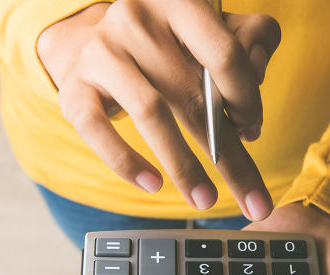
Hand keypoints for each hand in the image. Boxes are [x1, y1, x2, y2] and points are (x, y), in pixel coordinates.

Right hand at [36, 0, 279, 219]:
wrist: (92, 44)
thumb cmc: (165, 45)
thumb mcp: (210, 32)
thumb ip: (250, 44)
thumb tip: (255, 98)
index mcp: (177, 2)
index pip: (225, 53)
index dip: (247, 98)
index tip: (252, 129)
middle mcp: (136, 19)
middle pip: (193, 95)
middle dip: (228, 155)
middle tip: (253, 200)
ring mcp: (101, 53)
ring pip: (150, 113)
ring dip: (183, 165)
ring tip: (204, 199)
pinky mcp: (74, 89)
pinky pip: (99, 131)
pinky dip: (127, 162)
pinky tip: (152, 184)